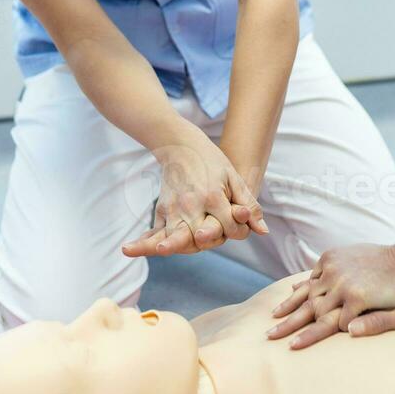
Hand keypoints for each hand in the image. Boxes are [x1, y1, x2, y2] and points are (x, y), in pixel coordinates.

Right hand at [121, 135, 268, 257]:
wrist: (179, 144)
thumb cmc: (211, 162)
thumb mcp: (234, 178)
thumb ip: (248, 205)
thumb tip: (263, 232)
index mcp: (213, 196)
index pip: (229, 228)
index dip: (237, 230)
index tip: (237, 225)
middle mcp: (192, 204)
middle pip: (200, 236)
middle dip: (209, 239)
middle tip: (206, 238)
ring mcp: (173, 208)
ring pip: (175, 237)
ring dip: (174, 245)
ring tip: (163, 248)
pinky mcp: (161, 210)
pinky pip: (157, 232)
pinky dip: (149, 242)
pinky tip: (131, 249)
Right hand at [266, 241, 394, 348]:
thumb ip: (380, 326)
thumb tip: (349, 332)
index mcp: (358, 299)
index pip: (327, 325)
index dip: (312, 338)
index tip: (293, 348)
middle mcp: (342, 282)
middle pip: (311, 309)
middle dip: (290, 324)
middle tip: (271, 336)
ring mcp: (337, 267)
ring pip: (308, 291)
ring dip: (291, 305)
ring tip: (273, 317)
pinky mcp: (336, 256)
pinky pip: (315, 273)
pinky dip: (304, 284)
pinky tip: (292, 293)